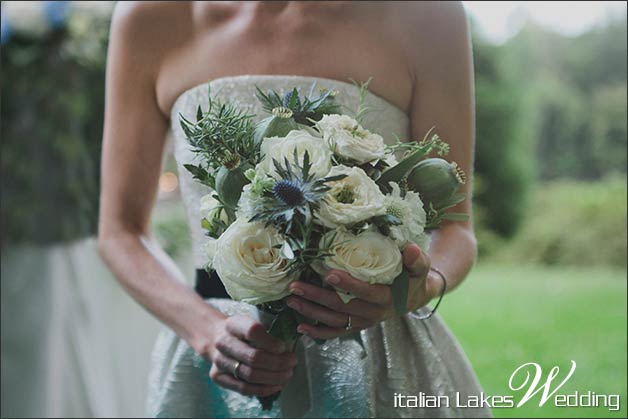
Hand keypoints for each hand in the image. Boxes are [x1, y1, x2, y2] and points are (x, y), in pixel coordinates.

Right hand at [197, 315, 297, 396]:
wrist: (215, 337)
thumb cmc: (242, 330)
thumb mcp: (251, 322)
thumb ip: (268, 330)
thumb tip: (291, 345)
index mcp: (233, 324)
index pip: (253, 331)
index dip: (271, 342)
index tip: (284, 347)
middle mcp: (223, 343)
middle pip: (254, 357)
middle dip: (278, 363)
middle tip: (293, 362)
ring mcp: (219, 361)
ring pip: (250, 375)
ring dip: (274, 377)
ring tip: (288, 374)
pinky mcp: (218, 377)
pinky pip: (244, 389)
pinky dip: (264, 389)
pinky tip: (277, 385)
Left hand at [287, 243, 436, 339]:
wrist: (413, 297)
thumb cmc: (413, 277)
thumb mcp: (420, 267)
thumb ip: (416, 260)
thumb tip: (410, 248)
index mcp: (387, 297)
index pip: (365, 292)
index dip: (348, 284)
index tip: (328, 273)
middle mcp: (374, 313)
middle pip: (342, 307)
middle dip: (317, 297)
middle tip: (296, 287)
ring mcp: (364, 321)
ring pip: (335, 320)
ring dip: (312, 313)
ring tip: (291, 301)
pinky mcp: (357, 325)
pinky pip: (337, 331)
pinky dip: (319, 332)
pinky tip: (301, 327)